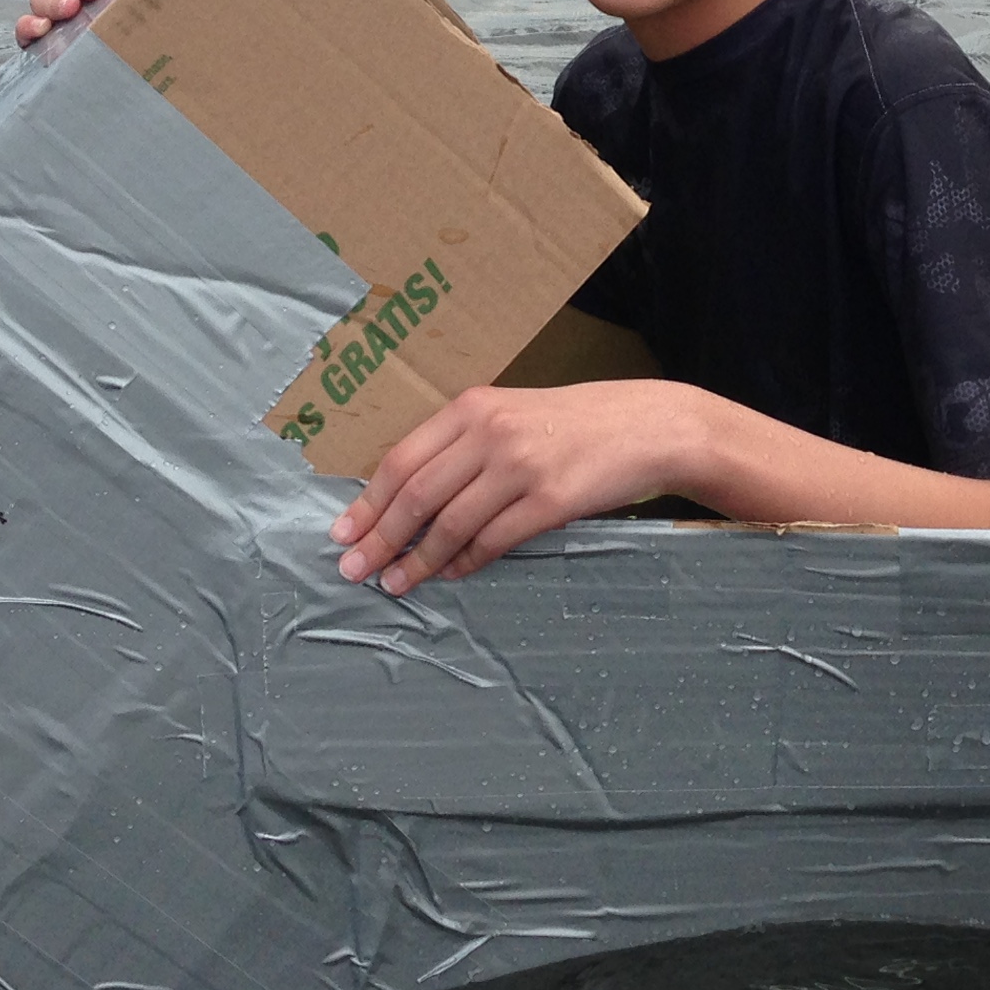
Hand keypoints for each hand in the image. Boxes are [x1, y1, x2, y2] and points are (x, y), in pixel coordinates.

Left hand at [330, 381, 706, 594]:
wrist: (647, 426)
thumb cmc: (576, 423)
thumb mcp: (513, 414)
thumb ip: (465, 444)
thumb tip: (410, 498)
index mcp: (474, 406)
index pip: (402, 459)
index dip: (367, 502)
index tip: (342, 534)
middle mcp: (491, 432)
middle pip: (416, 494)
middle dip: (379, 537)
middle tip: (354, 570)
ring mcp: (521, 467)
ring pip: (449, 523)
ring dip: (417, 560)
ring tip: (396, 583)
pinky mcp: (550, 501)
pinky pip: (492, 541)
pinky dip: (465, 562)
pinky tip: (451, 574)